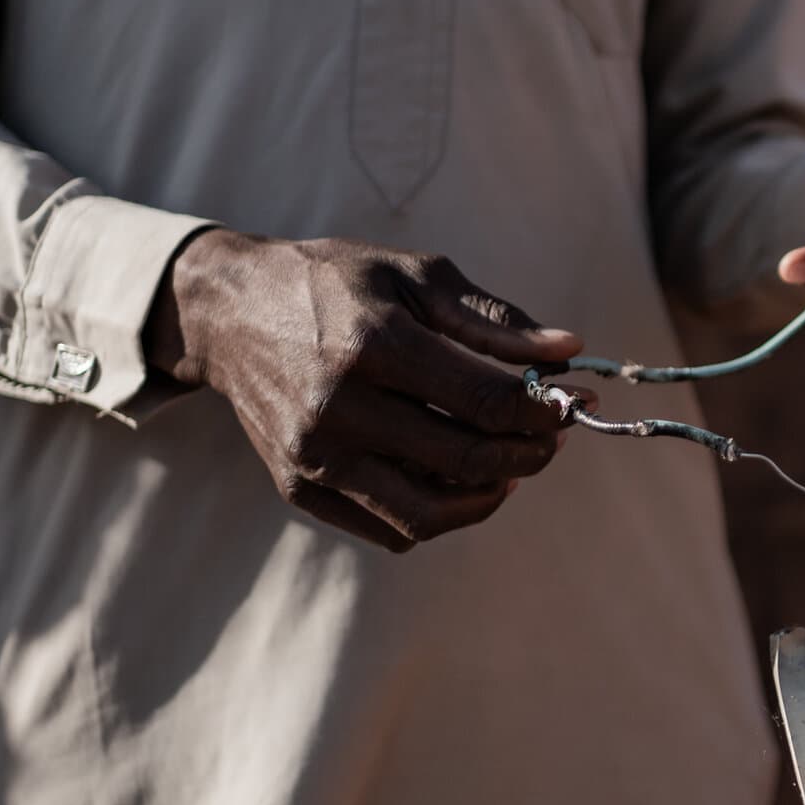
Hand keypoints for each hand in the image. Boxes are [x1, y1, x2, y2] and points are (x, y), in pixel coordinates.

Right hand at [144, 231, 588, 551]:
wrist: (231, 312)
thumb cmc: (335, 284)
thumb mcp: (415, 276)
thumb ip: (495, 320)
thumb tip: (570, 351)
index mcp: (374, 345)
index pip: (485, 400)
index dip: (543, 410)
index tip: (573, 402)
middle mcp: (340, 408)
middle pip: (466, 460)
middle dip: (529, 453)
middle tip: (552, 436)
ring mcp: (315, 456)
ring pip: (430, 514)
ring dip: (489, 495)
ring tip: (510, 464)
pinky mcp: (299, 487)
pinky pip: (391, 529)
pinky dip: (439, 514)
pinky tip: (458, 479)